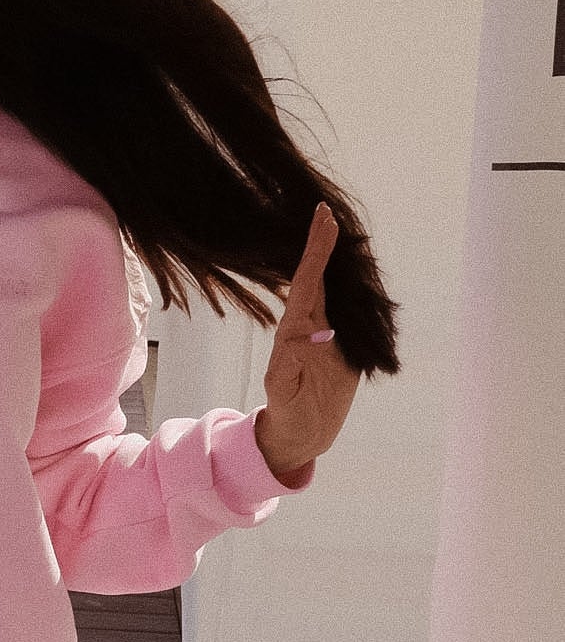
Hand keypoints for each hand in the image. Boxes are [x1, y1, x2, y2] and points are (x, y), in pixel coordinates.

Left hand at [255, 203, 359, 480]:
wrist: (302, 430)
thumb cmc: (287, 411)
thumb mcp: (283, 391)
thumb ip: (289, 366)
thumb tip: (301, 338)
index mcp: (294, 329)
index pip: (306, 282)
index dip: (315, 252)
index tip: (322, 222)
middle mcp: (309, 324)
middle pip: (318, 277)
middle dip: (322, 244)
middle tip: (325, 211)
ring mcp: (327, 332)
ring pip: (334, 289)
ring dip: (339, 261)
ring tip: (341, 230)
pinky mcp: (345, 344)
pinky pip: (350, 309)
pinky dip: (354, 288)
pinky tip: (357, 271)